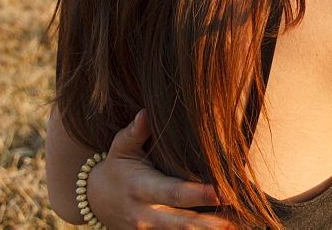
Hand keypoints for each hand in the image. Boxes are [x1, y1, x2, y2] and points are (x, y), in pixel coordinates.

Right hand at [86, 110, 233, 228]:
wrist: (95, 200)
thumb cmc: (117, 168)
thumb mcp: (120, 148)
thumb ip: (135, 132)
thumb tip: (146, 113)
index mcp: (141, 188)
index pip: (174, 192)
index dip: (199, 194)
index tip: (223, 192)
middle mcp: (145, 214)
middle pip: (181, 222)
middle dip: (209, 222)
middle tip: (236, 217)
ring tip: (234, 226)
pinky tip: (218, 229)